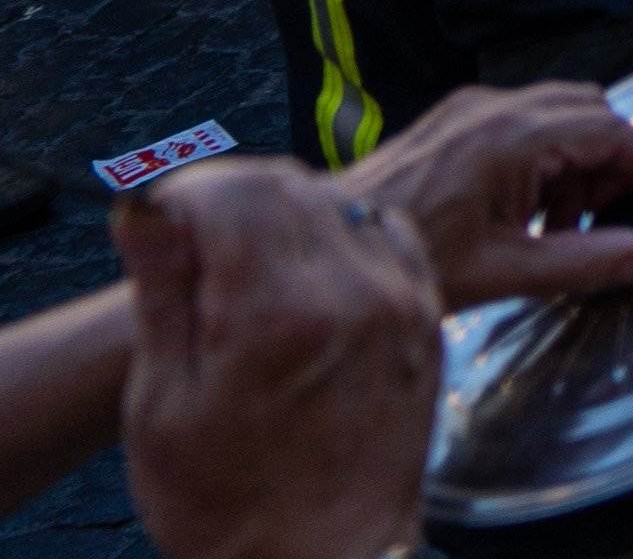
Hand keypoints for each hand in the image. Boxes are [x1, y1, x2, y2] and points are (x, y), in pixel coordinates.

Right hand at [116, 159, 439, 558]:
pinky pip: (390, 236)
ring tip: (246, 264)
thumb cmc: (230, 503)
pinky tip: (309, 276)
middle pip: (293, 186)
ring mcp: (402, 300)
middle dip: (234, 196)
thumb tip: (146, 207)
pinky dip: (345, 235)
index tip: (161, 221)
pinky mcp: (429, 317)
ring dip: (291, 212)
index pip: (237, 190)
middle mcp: (354, 291)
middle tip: (196, 240)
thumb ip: (162, 292)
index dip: (187, 193)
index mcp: (279, 313)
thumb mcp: (162, 405)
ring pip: (346, 202)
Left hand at [334, 79, 632, 305]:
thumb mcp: (503, 272)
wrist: (328, 247)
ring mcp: (470, 108)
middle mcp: (496, 108)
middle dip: (615, 160)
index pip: (613, 131)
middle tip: (613, 216)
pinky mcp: (452, 118)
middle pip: (592, 111)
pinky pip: (524, 117)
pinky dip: (546, 152)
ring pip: (560, 109)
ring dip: (580, 156)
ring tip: (564, 222)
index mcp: (514, 140)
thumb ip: (584, 262)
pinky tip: (527, 208)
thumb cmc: (413, 261)